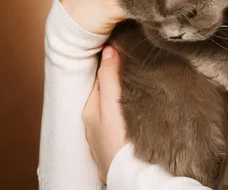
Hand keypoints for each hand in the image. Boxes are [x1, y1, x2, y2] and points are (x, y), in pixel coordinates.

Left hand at [83, 45, 127, 181]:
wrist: (131, 176)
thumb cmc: (118, 142)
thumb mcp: (111, 105)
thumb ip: (109, 78)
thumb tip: (108, 49)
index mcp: (89, 111)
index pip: (100, 79)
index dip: (112, 64)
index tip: (124, 50)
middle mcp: (93, 124)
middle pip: (106, 93)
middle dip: (117, 81)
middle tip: (134, 66)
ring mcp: (104, 137)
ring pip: (113, 108)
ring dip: (123, 98)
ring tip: (137, 86)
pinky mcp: (117, 147)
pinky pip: (120, 123)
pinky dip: (126, 114)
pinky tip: (136, 111)